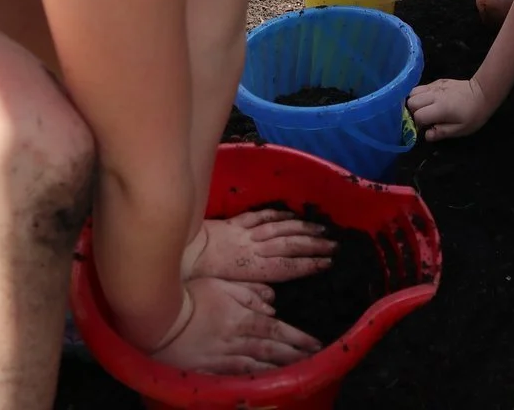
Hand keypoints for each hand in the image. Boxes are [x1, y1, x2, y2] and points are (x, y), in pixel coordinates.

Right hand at [153, 278, 320, 374]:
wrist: (162, 320)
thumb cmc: (193, 297)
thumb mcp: (223, 285)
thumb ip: (249, 294)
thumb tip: (272, 305)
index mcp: (243, 318)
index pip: (278, 329)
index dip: (298, 338)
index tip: (315, 343)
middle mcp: (238, 340)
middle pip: (273, 349)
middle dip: (295, 354)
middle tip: (313, 359)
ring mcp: (225, 358)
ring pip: (259, 365)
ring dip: (280, 368)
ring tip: (297, 371)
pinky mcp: (211, 371)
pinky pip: (238, 377)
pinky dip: (254, 379)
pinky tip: (266, 382)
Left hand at [183, 210, 336, 282]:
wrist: (179, 252)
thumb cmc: (200, 277)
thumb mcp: (228, 289)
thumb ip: (251, 290)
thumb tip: (272, 298)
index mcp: (253, 268)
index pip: (288, 266)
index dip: (310, 264)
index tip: (329, 262)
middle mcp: (254, 248)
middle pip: (290, 244)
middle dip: (314, 244)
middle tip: (334, 244)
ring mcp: (246, 232)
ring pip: (280, 227)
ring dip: (302, 228)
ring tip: (321, 229)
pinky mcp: (236, 222)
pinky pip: (261, 216)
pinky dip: (278, 214)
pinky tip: (290, 214)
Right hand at [407, 78, 493, 141]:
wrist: (483, 94)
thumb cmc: (473, 115)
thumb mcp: (460, 129)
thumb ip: (441, 132)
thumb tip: (426, 135)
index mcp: (440, 108)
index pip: (418, 115)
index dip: (419, 124)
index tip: (426, 127)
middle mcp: (434, 95)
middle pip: (411, 101)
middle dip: (414, 111)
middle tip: (424, 118)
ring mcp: (435, 86)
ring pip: (413, 92)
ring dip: (415, 101)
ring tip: (424, 108)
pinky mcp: (438, 81)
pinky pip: (422, 86)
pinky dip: (421, 94)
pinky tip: (430, 101)